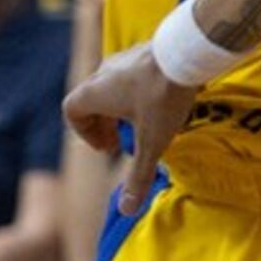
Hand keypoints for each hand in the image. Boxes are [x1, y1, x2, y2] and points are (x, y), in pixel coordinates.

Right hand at [64, 44, 199, 214]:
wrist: (188, 51)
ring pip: (112, 86)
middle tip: (123, 141)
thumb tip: (126, 210)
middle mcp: (103, 72)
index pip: (72, 110)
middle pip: (91, 99)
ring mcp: (124, 57)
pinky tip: (162, 101)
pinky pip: (131, 74)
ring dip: (121, 107)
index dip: (85, 132)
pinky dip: (137, 91)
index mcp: (95, 92)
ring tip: (144, 123)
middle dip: (104, 123)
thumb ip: (137, 175)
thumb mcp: (152, 142)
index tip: (108, 146)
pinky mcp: (145, 50)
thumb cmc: (163, 97)